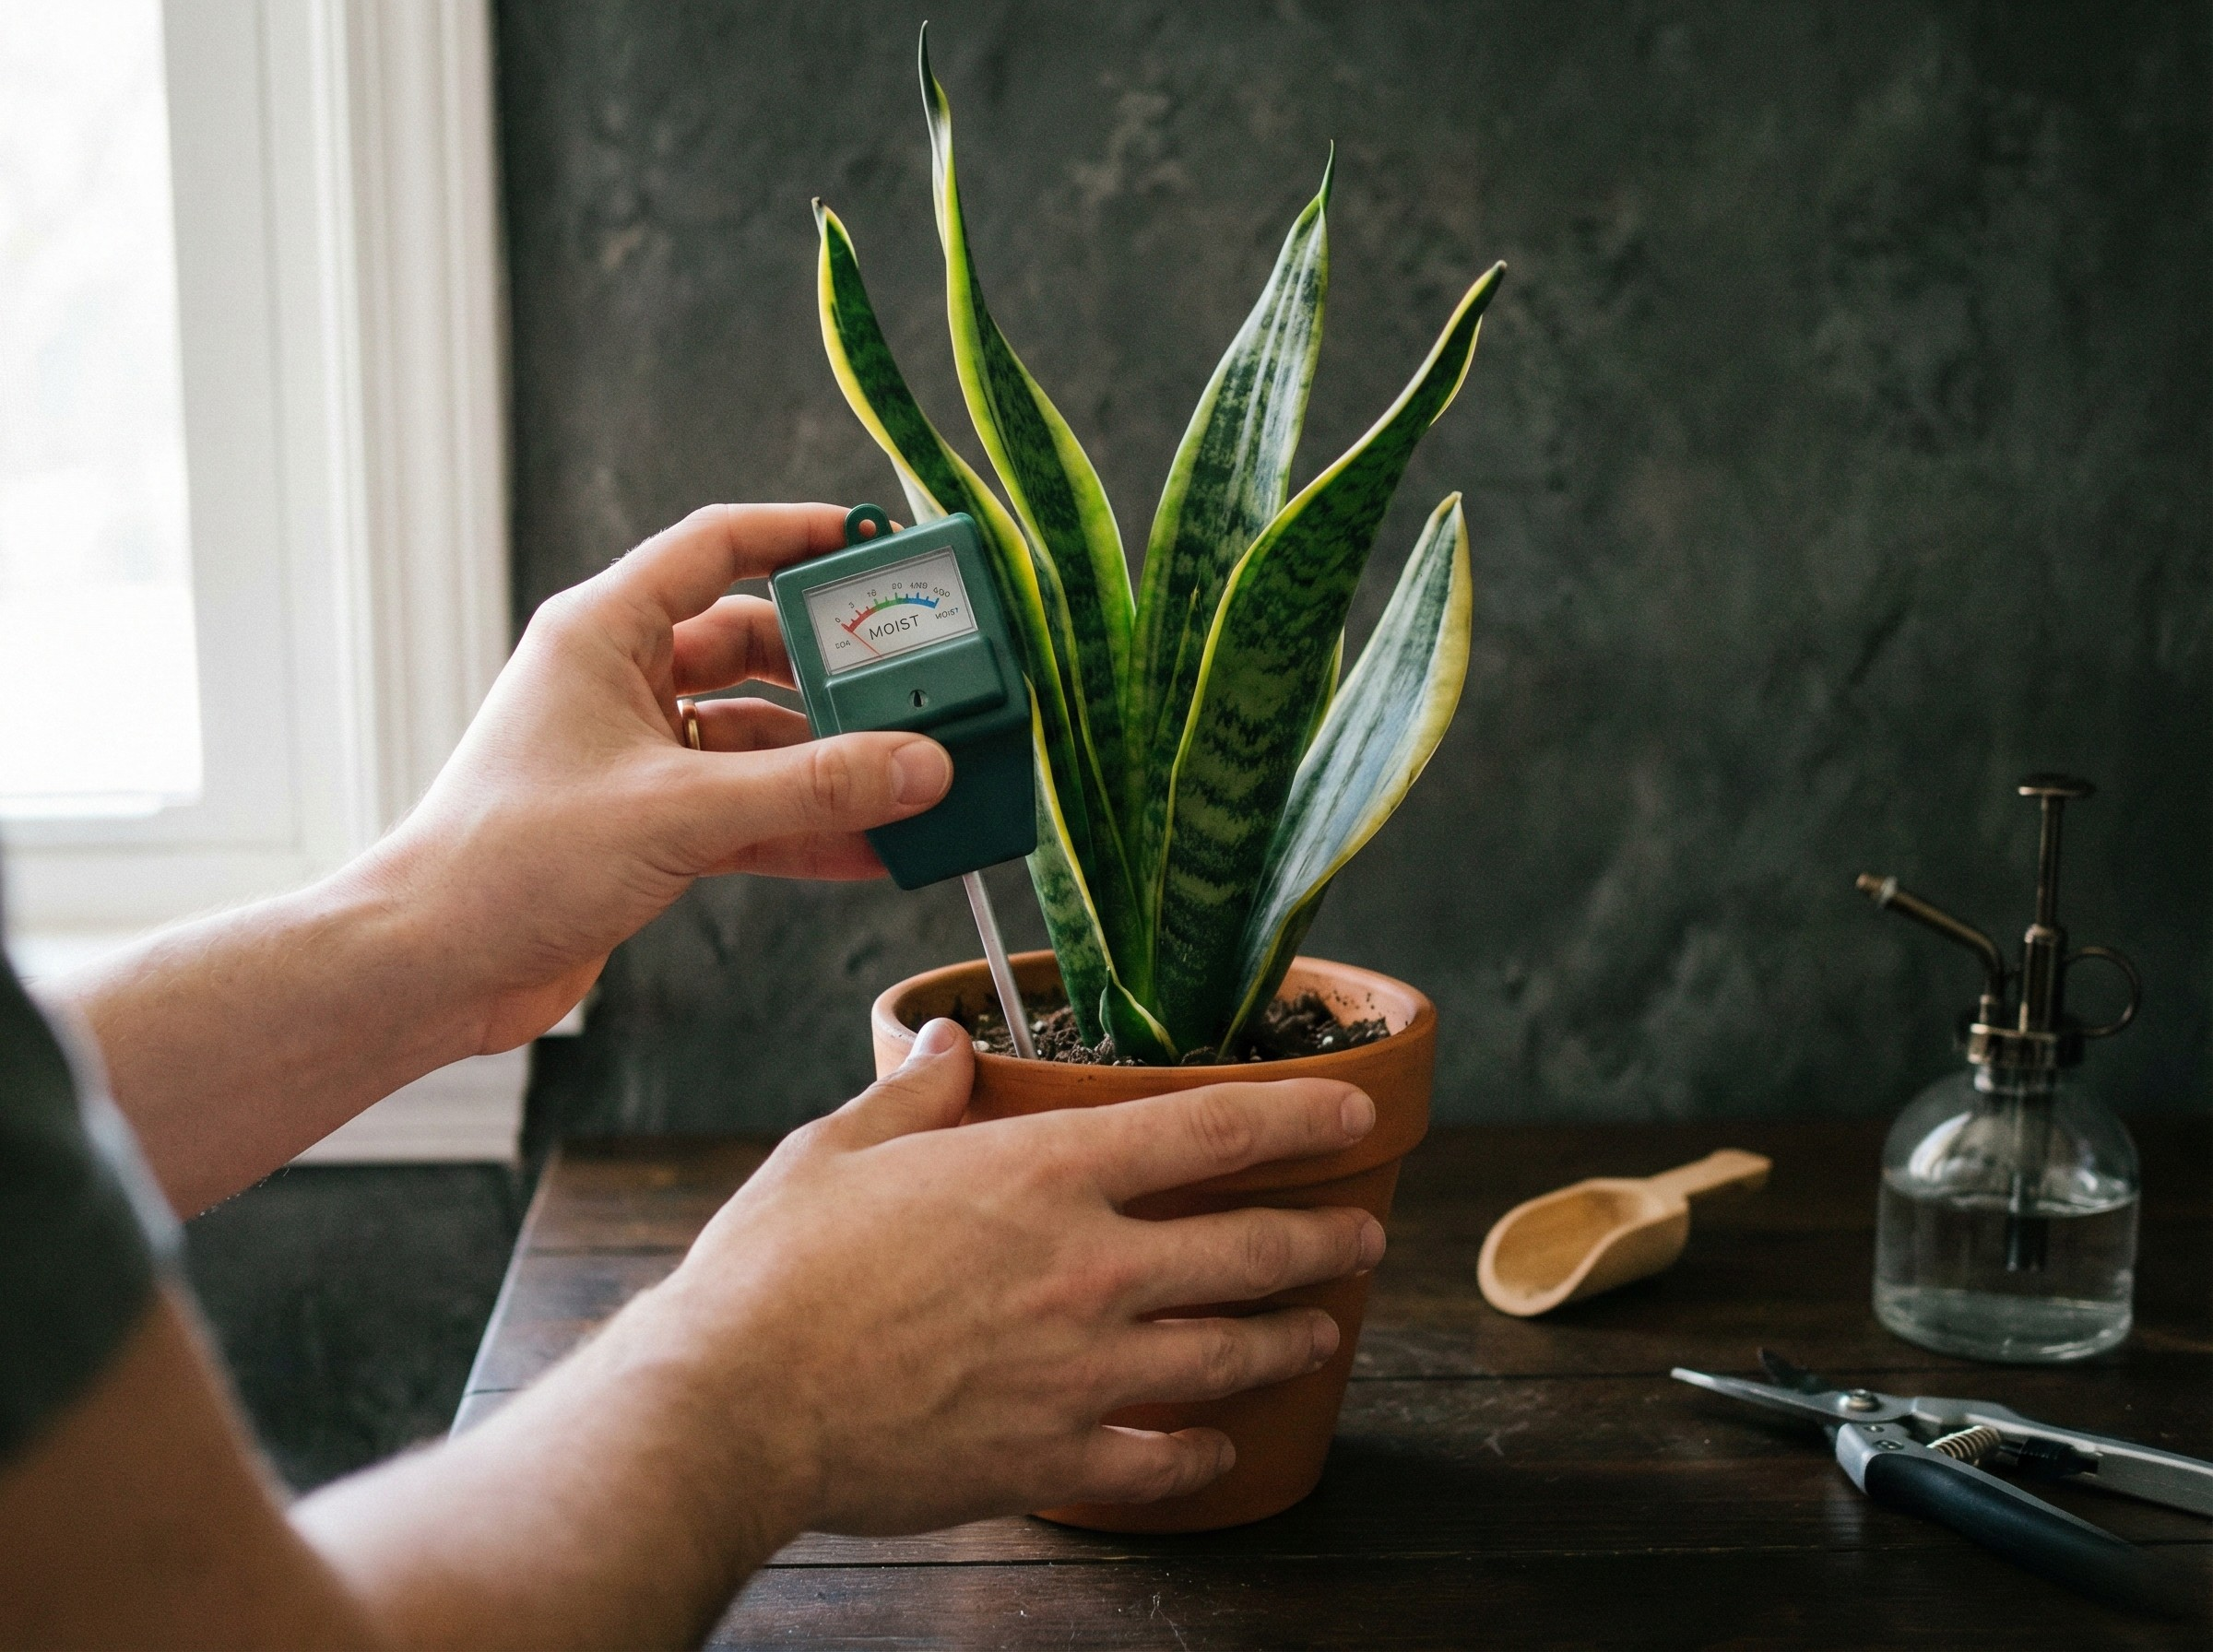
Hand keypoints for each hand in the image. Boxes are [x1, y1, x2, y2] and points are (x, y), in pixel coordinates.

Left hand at [364, 504, 950, 1050]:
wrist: (433, 968)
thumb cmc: (509, 860)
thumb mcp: (679, 811)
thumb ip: (810, 788)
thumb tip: (922, 767)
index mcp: (604, 632)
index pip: (718, 546)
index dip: (801, 534)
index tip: (879, 544)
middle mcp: (622, 681)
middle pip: (756, 647)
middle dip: (837, 671)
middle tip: (919, 683)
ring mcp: (639, 756)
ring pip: (761, 737)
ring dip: (832, 762)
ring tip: (913, 780)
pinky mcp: (651, 825)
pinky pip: (751, 808)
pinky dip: (807, 825)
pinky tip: (874, 847)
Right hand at [624, 1020, 1385, 1538]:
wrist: (734, 1405)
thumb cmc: (776, 1269)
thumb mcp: (838, 1149)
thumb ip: (914, 1094)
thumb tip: (950, 1044)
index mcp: (1043, 1173)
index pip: (1210, 1129)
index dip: (1299, 1114)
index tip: (1354, 1109)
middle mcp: (1088, 1268)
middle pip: (1251, 1249)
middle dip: (1325, 1240)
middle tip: (1361, 1237)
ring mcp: (1082, 1371)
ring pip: (1230, 1354)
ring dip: (1291, 1339)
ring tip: (1322, 1330)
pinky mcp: (1051, 1458)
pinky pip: (1159, 1461)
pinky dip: (1202, 1453)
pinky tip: (1220, 1446)